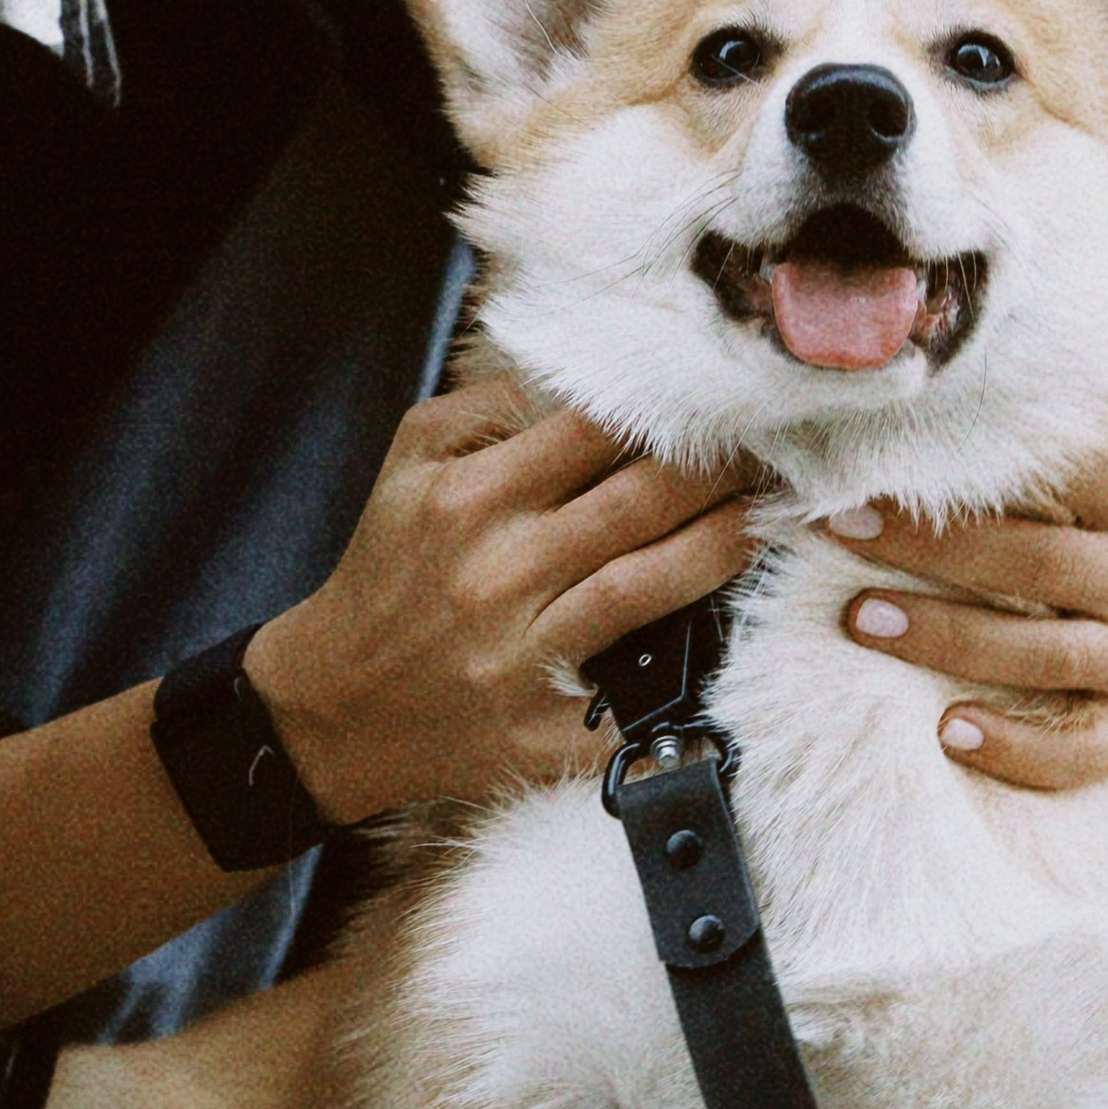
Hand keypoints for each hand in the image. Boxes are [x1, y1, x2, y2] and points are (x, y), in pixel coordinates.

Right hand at [248, 381, 760, 821]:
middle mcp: (499, 572)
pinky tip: (735, 635)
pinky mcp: (540, 730)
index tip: (717, 401)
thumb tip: (575, 378)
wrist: (334, 702)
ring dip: (726, 544)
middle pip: (640, 502)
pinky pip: (633, 696)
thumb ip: (485, 405)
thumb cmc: (385, 568)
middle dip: (719, 471)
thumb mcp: (408, 462)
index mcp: (469, 499)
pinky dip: (688, 668)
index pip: (593, 432)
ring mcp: (523, 656)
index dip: (666, 411)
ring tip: (771, 517)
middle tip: (772, 453)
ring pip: (653, 585)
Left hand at [827, 431, 1107, 792]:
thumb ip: (975, 440)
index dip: (946, 483)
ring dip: (951, 641)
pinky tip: (948, 729)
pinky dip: (1018, 747)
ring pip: (1053, 654)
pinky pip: (1087, 748)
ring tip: (865, 623)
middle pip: (1042, 564)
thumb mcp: (1021, 456)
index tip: (854, 484)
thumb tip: (858, 432)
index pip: (1050, 480)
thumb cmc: (1032, 502)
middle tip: (840, 538)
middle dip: (930, 553)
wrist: (1104, 571)